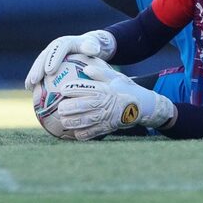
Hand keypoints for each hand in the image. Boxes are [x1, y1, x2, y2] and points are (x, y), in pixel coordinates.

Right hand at [25, 30, 115, 88]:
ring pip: (39, 64)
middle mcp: (55, 47)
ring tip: (29, 87)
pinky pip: (40, 71)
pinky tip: (32, 92)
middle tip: (35, 80)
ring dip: (33, 74)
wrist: (88, 47)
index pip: (58, 48)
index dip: (53, 59)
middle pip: (44, 56)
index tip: (50, 71)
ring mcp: (50, 55)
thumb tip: (93, 50)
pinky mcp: (48, 62)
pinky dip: (36, 80)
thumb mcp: (95, 46)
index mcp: (65, 42)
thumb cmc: (93, 49)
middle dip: (38, 68)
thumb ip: (92, 47)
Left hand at [57, 65, 175, 140]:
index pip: (84, 88)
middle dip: (68, 107)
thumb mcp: (116, 77)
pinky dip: (82, 133)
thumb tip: (86, 68)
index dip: (71, 89)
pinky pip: (91, 133)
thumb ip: (100, 72)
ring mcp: (105, 117)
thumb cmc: (126, 89)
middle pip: (81, 106)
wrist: (142, 107)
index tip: (63, 89)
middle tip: (60, 107)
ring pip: (84, 121)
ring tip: (63, 121)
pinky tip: (74, 132)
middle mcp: (103, 104)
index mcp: (104, 90)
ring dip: (72, 122)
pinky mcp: (107, 128)